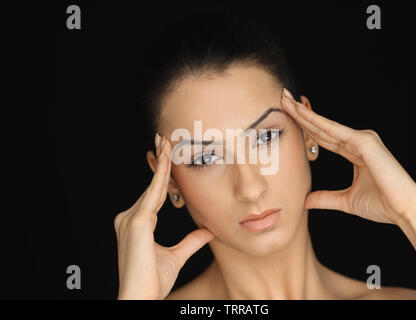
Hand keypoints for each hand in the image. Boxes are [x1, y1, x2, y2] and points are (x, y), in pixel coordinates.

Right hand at [113, 135, 213, 298]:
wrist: (140, 297)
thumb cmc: (152, 281)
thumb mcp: (176, 257)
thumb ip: (191, 242)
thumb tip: (207, 231)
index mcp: (136, 224)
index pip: (153, 195)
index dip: (162, 177)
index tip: (166, 158)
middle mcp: (129, 218)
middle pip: (152, 186)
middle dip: (160, 163)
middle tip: (166, 140)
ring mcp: (130, 218)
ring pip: (153, 186)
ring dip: (161, 162)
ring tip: (167, 142)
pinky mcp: (137, 222)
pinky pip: (154, 193)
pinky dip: (161, 174)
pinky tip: (167, 159)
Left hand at [280, 88, 415, 224]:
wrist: (404, 210)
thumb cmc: (382, 205)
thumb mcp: (345, 201)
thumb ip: (325, 198)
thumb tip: (305, 201)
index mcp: (354, 152)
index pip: (323, 137)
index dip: (305, 127)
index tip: (288, 117)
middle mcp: (358, 142)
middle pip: (321, 127)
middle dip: (300, 113)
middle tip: (282, 98)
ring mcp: (362, 139)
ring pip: (325, 125)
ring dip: (303, 112)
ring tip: (285, 99)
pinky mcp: (365, 141)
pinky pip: (334, 130)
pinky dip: (316, 121)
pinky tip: (300, 113)